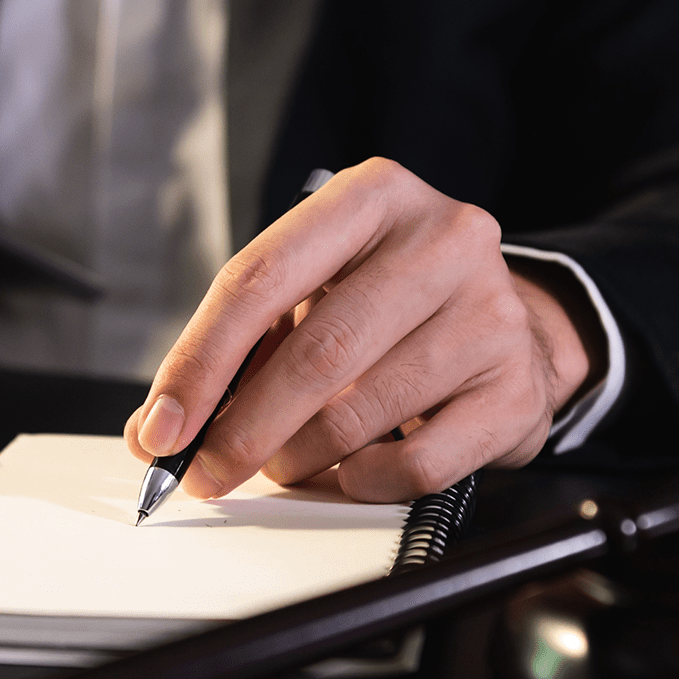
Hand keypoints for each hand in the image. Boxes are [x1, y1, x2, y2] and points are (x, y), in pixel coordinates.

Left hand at [125, 159, 602, 501]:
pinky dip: (361, 482)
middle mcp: (441, 239)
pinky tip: (347, 472)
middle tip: (204, 471)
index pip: (262, 278)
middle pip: (317, 351)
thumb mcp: (318, 289)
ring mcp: (491, 311)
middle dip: (243, 427)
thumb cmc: (392, 303)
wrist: (512, 323)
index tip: (162, 426)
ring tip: (279, 464)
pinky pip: (418, 463)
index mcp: (373, 196)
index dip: (200, 361)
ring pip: (361, 412)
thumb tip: (160, 427)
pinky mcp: (518, 387)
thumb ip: (241, 346)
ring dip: (297, 458)